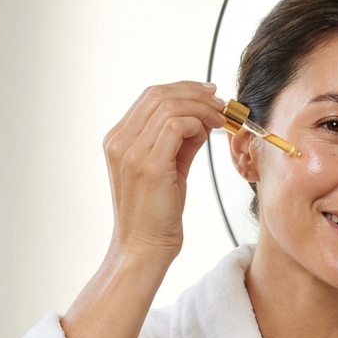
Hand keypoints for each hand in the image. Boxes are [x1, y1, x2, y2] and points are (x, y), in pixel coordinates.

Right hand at [102, 81, 226, 261]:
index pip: (150, 96)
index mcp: (118, 139)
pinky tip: (208, 133)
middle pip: (158, 94)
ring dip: (201, 108)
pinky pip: (176, 125)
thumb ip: (180, 142)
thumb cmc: (156, 214)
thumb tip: (202, 118)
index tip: (209, 95)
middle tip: (220, 103)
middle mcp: (119, 141)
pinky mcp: (148, 165)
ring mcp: (131, 152)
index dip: (183, 89)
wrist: (143, 248)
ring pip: (169, 105)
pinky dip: (197, 122)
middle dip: (195, 93)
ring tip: (220, 119)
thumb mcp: (168, 169)